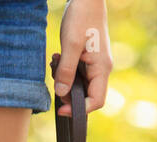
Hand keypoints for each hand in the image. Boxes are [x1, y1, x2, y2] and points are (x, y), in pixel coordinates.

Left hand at [54, 0, 111, 114]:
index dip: (79, 110)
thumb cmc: (82, 17)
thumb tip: (61, 95)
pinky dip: (66, 70)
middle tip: (55, 81)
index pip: (96, 101)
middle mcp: (101, 69)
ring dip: (65, 80)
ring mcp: (95, 64)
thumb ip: (66, 71)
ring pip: (80, 85)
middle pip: (87, 95)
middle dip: (69, 94)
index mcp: (102, 68)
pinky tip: (58, 58)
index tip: (61, 110)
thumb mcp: (71, 44)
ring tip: (55, 65)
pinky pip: (78, 73)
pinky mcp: (88, 58)